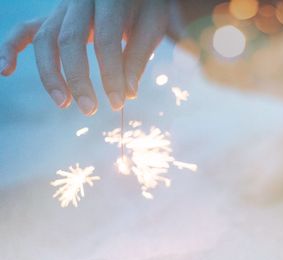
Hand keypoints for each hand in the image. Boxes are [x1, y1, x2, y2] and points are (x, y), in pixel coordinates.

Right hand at [0, 0, 172, 114]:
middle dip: (78, 79)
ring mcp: (61, 8)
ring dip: (50, 74)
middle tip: (90, 110)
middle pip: (69, 40)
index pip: (106, 41)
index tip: (119, 103)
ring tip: (63, 103)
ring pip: (45, 39)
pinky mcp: (52, 17)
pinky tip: (5, 70)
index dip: (111, 75)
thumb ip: (139, 56)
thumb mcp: (152, 27)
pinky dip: (11, 48)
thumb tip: (128, 93)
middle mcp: (80, 1)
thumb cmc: (145, 9)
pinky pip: (25, 30)